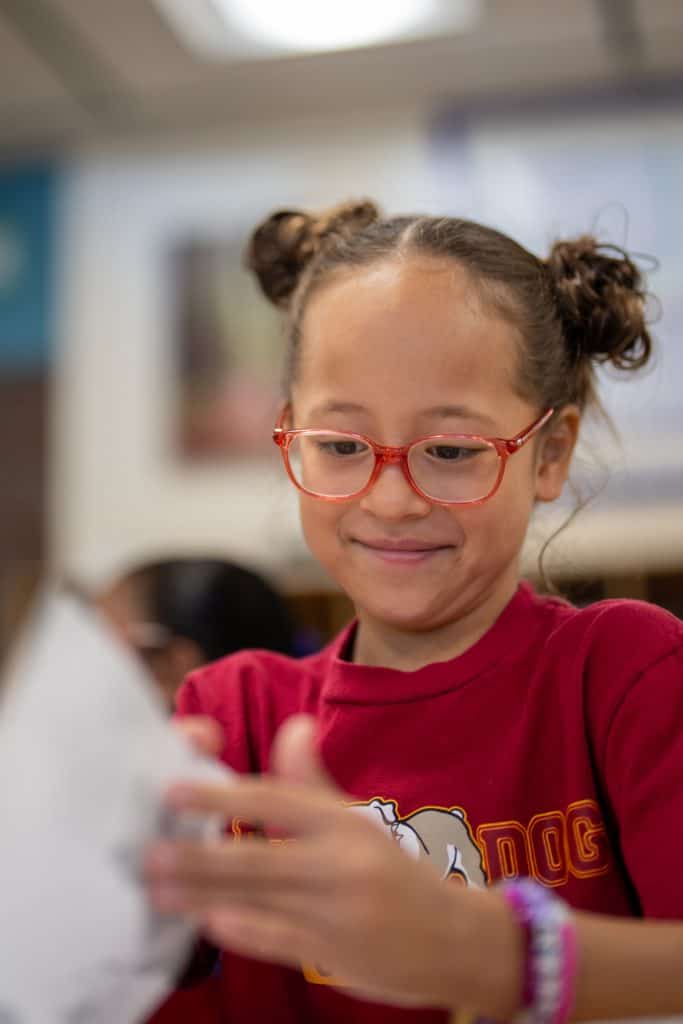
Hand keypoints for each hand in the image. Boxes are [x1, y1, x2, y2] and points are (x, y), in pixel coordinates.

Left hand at [145, 716, 480, 1010]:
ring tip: (157, 887)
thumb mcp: (359, 819)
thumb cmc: (393, 871)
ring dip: (203, 894)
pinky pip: (279, 940)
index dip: (223, 793)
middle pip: (259, 857)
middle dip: (199, 856)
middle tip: (148, 851)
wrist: (455, 939)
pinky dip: (241, 930)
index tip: (175, 788)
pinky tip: (207, 922)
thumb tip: (294, 726)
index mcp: (344, 824)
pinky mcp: (335, 956)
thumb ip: (314, 780)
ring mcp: (338, 914)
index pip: (276, 799)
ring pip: (260, 900)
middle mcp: (342, 865)